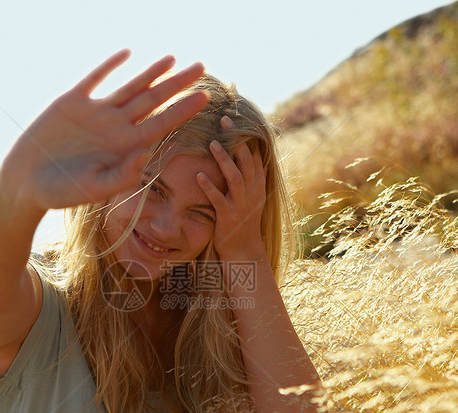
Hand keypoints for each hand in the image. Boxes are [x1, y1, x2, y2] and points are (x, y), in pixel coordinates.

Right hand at [0, 50, 207, 210]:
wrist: (25, 183)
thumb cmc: (61, 192)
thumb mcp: (94, 188)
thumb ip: (122, 175)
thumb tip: (147, 156)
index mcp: (124, 148)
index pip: (162, 124)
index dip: (183, 110)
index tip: (206, 96)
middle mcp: (115, 128)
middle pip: (153, 101)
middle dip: (178, 84)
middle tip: (202, 66)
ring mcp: (94, 113)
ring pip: (130, 88)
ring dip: (152, 73)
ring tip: (173, 59)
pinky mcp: (71, 102)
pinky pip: (94, 79)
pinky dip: (109, 66)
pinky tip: (127, 54)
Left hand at [196, 116, 266, 261]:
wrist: (244, 250)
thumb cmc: (244, 220)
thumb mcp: (252, 195)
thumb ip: (250, 175)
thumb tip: (248, 152)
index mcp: (258, 184)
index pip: (255, 154)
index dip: (247, 135)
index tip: (235, 118)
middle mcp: (253, 191)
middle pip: (246, 160)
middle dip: (237, 140)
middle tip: (225, 121)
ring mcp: (241, 203)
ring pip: (235, 177)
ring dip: (223, 160)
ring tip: (212, 144)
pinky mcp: (228, 216)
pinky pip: (218, 199)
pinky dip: (209, 187)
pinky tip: (198, 176)